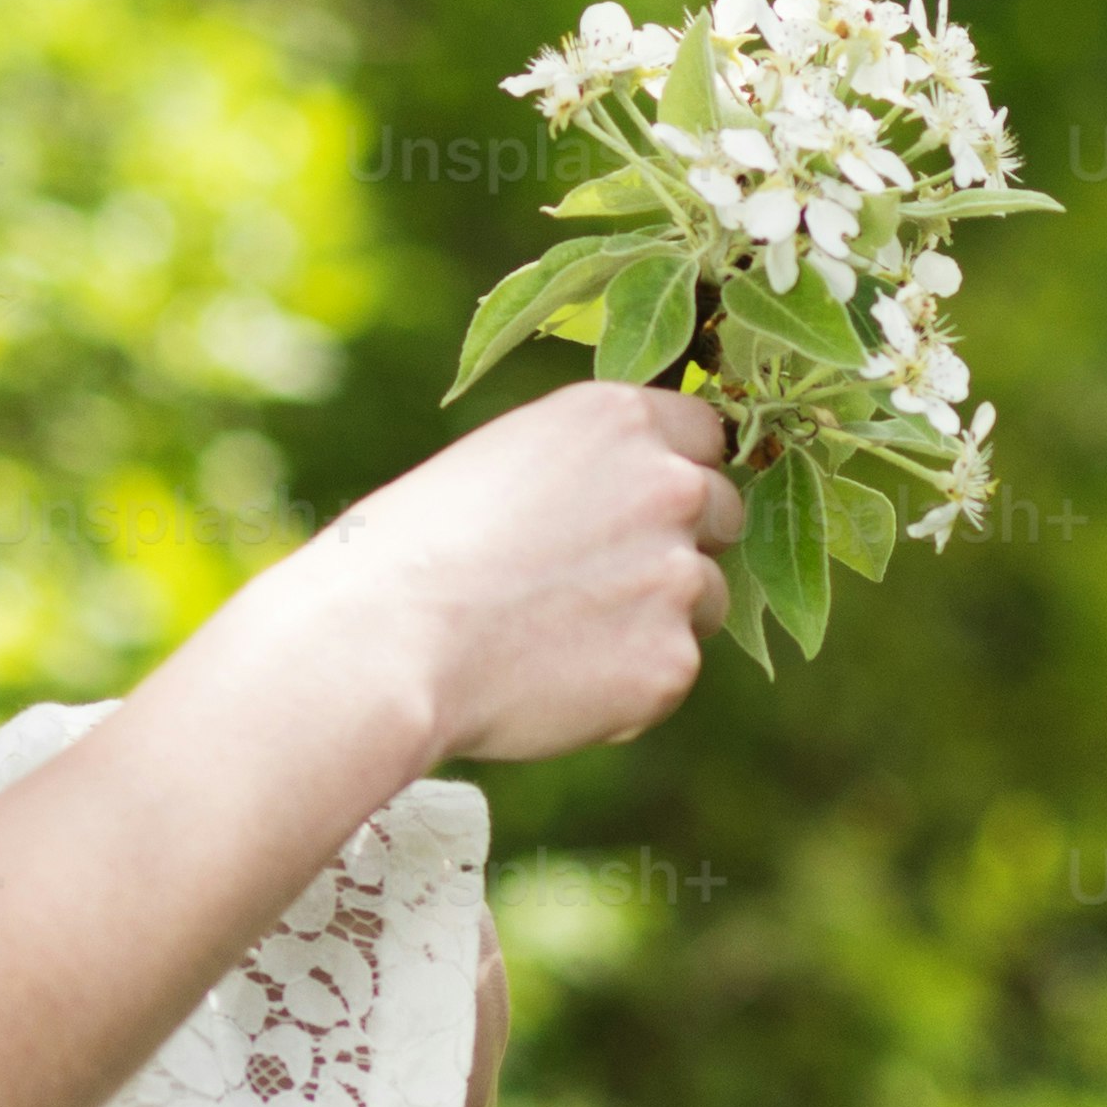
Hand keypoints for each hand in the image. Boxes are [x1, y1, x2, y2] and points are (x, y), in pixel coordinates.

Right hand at [277, 381, 744, 763]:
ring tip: (557, 638)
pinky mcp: (673, 663)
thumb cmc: (409, 551)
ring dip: (657, 619)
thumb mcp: (502, 461)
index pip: (705, 434)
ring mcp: (678, 576)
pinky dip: (628, 688)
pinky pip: (673, 674)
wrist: (384, 644)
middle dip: (679, 545)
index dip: (673, 474)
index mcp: (619, 419)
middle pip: (722, 513)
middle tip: (595, 583)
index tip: (639, 509)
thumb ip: (586, 468)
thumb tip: (626, 498)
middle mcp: (669, 485)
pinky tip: (552, 683)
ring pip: (707, 600)